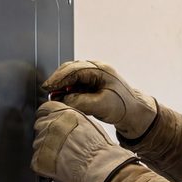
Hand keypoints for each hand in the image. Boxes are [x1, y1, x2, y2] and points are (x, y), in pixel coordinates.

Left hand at [32, 101, 136, 181]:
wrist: (98, 167)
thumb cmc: (99, 149)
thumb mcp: (89, 124)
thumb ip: (71, 119)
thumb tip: (64, 120)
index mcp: (63, 114)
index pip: (44, 109)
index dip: (48, 116)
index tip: (50, 122)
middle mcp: (50, 125)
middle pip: (40, 125)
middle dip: (48, 133)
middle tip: (60, 144)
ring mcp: (42, 142)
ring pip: (38, 143)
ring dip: (46, 149)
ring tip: (62, 156)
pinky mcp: (39, 159)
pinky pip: (37, 160)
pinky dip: (44, 164)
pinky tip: (58, 165)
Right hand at [42, 60, 156, 138]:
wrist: (135, 112)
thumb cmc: (121, 108)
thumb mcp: (100, 106)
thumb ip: (79, 101)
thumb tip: (61, 99)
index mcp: (101, 70)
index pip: (74, 70)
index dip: (58, 78)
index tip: (47, 87)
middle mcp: (97, 68)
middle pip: (71, 69)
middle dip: (58, 80)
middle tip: (47, 91)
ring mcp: (95, 74)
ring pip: (72, 75)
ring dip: (62, 85)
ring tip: (54, 96)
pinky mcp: (93, 83)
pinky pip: (76, 82)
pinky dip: (68, 89)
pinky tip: (64, 97)